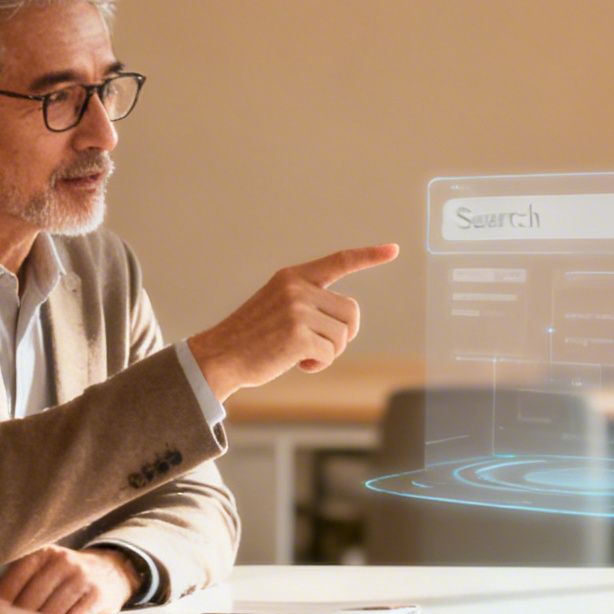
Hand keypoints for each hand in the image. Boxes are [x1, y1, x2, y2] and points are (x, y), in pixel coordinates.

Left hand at [0, 546, 136, 613]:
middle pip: (29, 601)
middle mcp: (62, 561)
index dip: (0, 604)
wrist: (113, 571)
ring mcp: (81, 578)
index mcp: (43, 553)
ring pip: (49, 613)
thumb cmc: (68, 577)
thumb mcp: (45, 569)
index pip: (14, 581)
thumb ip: (21, 583)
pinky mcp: (97, 595)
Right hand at [188, 244, 399, 399]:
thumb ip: (310, 303)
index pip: (339, 261)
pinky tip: (299, 364)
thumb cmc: (251, 338)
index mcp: (292, 277)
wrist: (219, 356)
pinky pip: (331, 353)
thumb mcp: (279, 307)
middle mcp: (297, 288)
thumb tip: (349, 320)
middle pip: (351, 311)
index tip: (394, 249)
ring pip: (343, 335)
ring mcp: (298, 310)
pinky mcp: (298, 335)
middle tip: (319, 346)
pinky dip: (319, 364)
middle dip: (342, 334)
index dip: (368, 255)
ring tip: (301, 355)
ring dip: (328, 351)